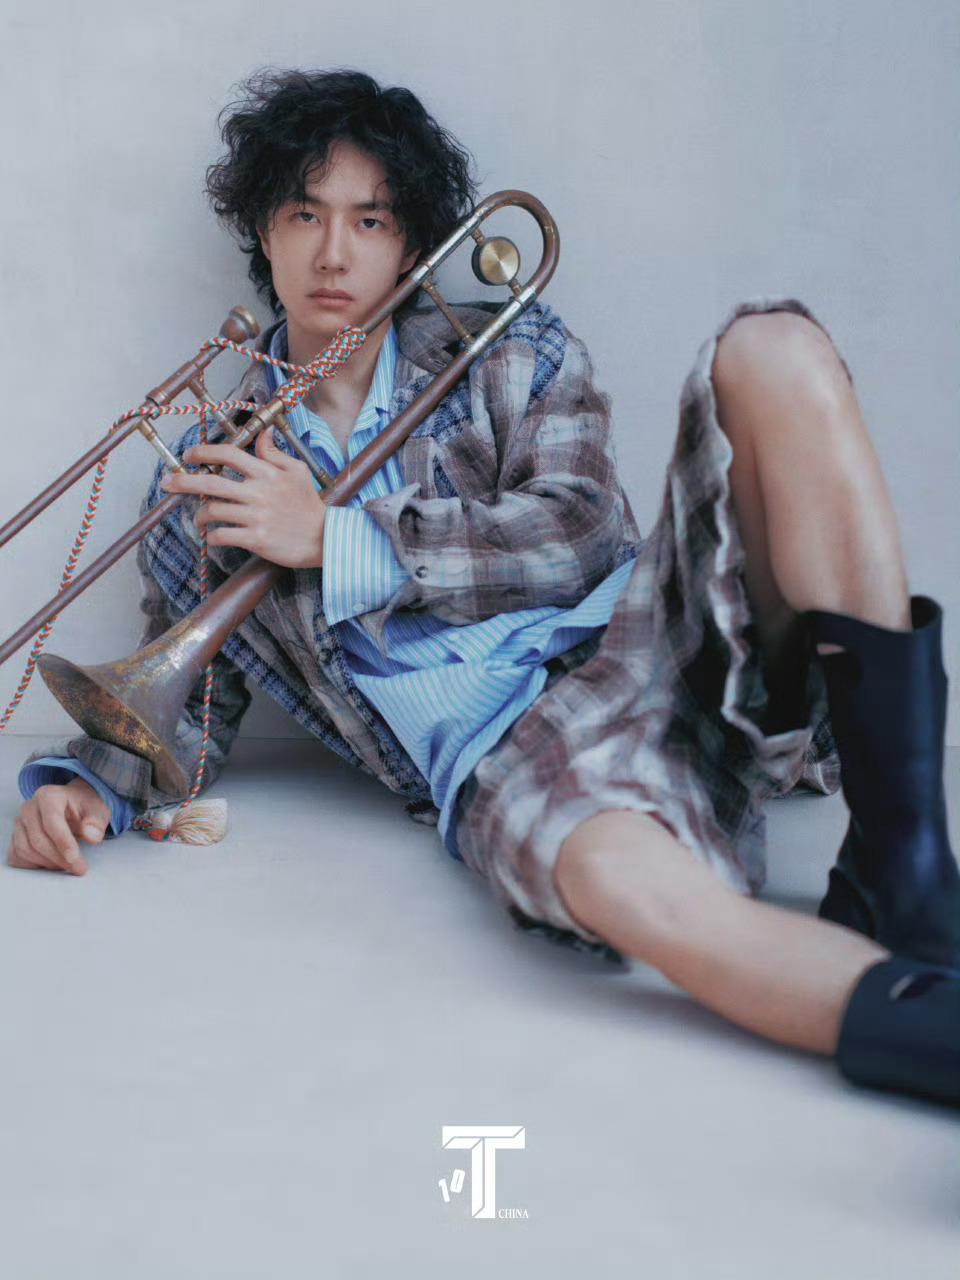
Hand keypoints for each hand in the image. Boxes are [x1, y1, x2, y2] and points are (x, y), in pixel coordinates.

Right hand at [7, 777, 110, 874]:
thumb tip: (91, 835)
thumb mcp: (98, 810)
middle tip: (78, 868)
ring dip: (47, 863)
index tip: (75, 858)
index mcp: (48, 796)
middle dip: (58, 858)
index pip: (51, 822)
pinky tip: (52, 864)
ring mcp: (20, 822)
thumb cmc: (84, 807)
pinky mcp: (16, 836)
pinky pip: (17, 855)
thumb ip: (96, 822)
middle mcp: (29, 807)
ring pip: (25, 849)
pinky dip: (33, 864)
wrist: (72, 804)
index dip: (63, 843)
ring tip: (68, 865)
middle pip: (37, 839)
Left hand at [159, 429, 326, 569]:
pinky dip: (212, 536)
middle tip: (167, 483)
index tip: (189, 456)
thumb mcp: (297, 471)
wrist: (323, 538)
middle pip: (210, 482)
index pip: (228, 454)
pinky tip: (214, 536)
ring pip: (212, 511)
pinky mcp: (256, 539)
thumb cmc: (309, 504)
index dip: (203, 452)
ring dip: (199, 515)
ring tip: (199, 519)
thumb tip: (262, 435)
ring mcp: (256, 516)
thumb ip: (275, 453)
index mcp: (266, 473)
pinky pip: (222, 535)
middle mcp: (258, 492)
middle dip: (182, 481)